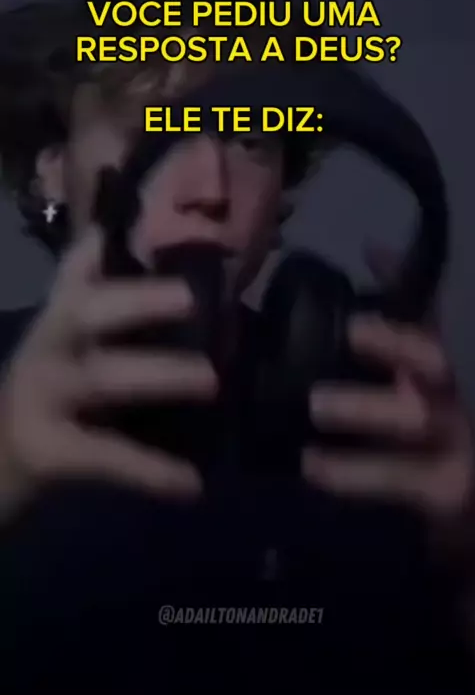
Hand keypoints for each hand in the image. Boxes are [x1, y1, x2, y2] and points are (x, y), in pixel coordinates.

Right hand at [0, 227, 215, 512]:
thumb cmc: (47, 398)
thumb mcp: (70, 348)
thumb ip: (101, 306)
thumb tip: (150, 263)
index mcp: (58, 321)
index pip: (79, 269)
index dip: (107, 241)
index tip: (143, 208)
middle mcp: (48, 348)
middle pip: (86, 311)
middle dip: (138, 300)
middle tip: (192, 295)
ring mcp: (43, 398)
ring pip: (101, 378)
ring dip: (157, 374)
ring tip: (212, 381)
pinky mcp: (48, 450)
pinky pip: (106, 458)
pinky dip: (151, 472)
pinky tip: (193, 486)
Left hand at [303, 248, 474, 517]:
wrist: (469, 506)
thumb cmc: (429, 436)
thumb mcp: (411, 377)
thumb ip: (396, 321)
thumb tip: (372, 246)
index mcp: (435, 372)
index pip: (425, 322)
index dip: (402, 288)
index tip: (370, 260)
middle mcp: (450, 400)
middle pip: (434, 360)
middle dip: (396, 342)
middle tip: (353, 329)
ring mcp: (455, 449)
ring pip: (415, 420)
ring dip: (366, 410)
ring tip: (316, 405)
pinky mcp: (444, 495)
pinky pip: (397, 482)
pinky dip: (352, 474)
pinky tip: (312, 467)